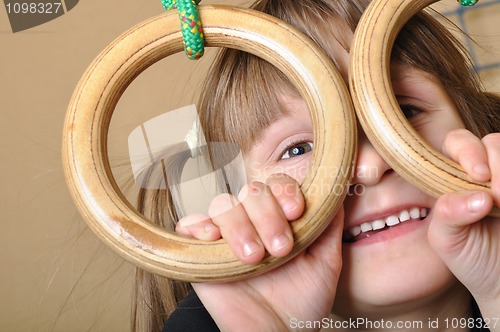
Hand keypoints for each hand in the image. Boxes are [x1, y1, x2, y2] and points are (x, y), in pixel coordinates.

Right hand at [176, 174, 342, 330]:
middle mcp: (253, 220)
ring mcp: (226, 235)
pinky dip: (198, 225)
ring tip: (254, 258)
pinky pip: (190, 224)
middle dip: (267, 216)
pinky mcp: (202, 251)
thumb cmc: (302, 301)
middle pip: (251, 192)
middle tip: (280, 249)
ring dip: (239, 226)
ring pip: (224, 205)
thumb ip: (330, 225)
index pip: (277, 186)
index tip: (296, 212)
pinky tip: (213, 239)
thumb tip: (338, 190)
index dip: (285, 192)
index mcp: (280, 217)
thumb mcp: (326, 262)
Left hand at [428, 129, 499, 324]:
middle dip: (496, 164)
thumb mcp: (447, 240)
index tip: (477, 175)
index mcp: (454, 177)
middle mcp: (486, 173)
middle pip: (492, 142)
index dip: (466, 150)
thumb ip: (447, 214)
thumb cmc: (471, 258)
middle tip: (497, 197)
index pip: (457, 142)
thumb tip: (477, 197)